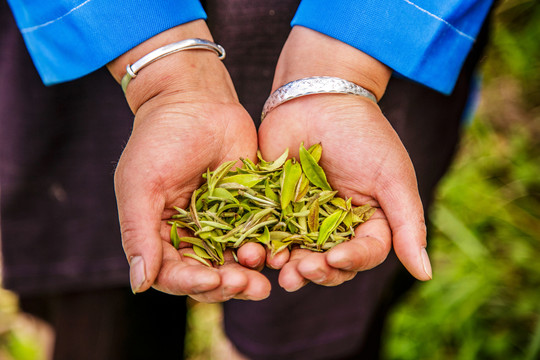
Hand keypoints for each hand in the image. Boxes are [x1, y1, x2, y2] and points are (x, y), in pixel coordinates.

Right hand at [108, 21, 269, 301]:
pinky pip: (259, 235)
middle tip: (248, 286)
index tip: (211, 280)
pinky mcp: (250, 208)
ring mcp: (222, 223)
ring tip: (265, 281)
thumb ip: (138, 233)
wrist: (195, 99)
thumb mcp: (140, 186)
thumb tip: (138, 285)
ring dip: (249, 274)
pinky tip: (279, 255)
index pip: (174, 274)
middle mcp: (191, 235)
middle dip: (227, 285)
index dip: (192, 282)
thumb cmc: (158, 140)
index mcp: (160, 234)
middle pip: (209, 275)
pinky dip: (268, 249)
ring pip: (236, 262)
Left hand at [258, 26, 431, 291]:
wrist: (318, 97)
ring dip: (290, 267)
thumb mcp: (392, 178)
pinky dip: (264, 246)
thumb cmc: (363, 135)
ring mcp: (303, 216)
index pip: (364, 254)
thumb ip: (408, 224)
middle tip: (304, 270)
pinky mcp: (275, 206)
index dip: (351, 262)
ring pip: (297, 254)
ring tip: (281, 271)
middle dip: (317, 271)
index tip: (335, 259)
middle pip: (329, 263)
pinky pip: (269, 232)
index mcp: (368, 221)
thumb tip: (425, 275)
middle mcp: (336, 225)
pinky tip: (259, 252)